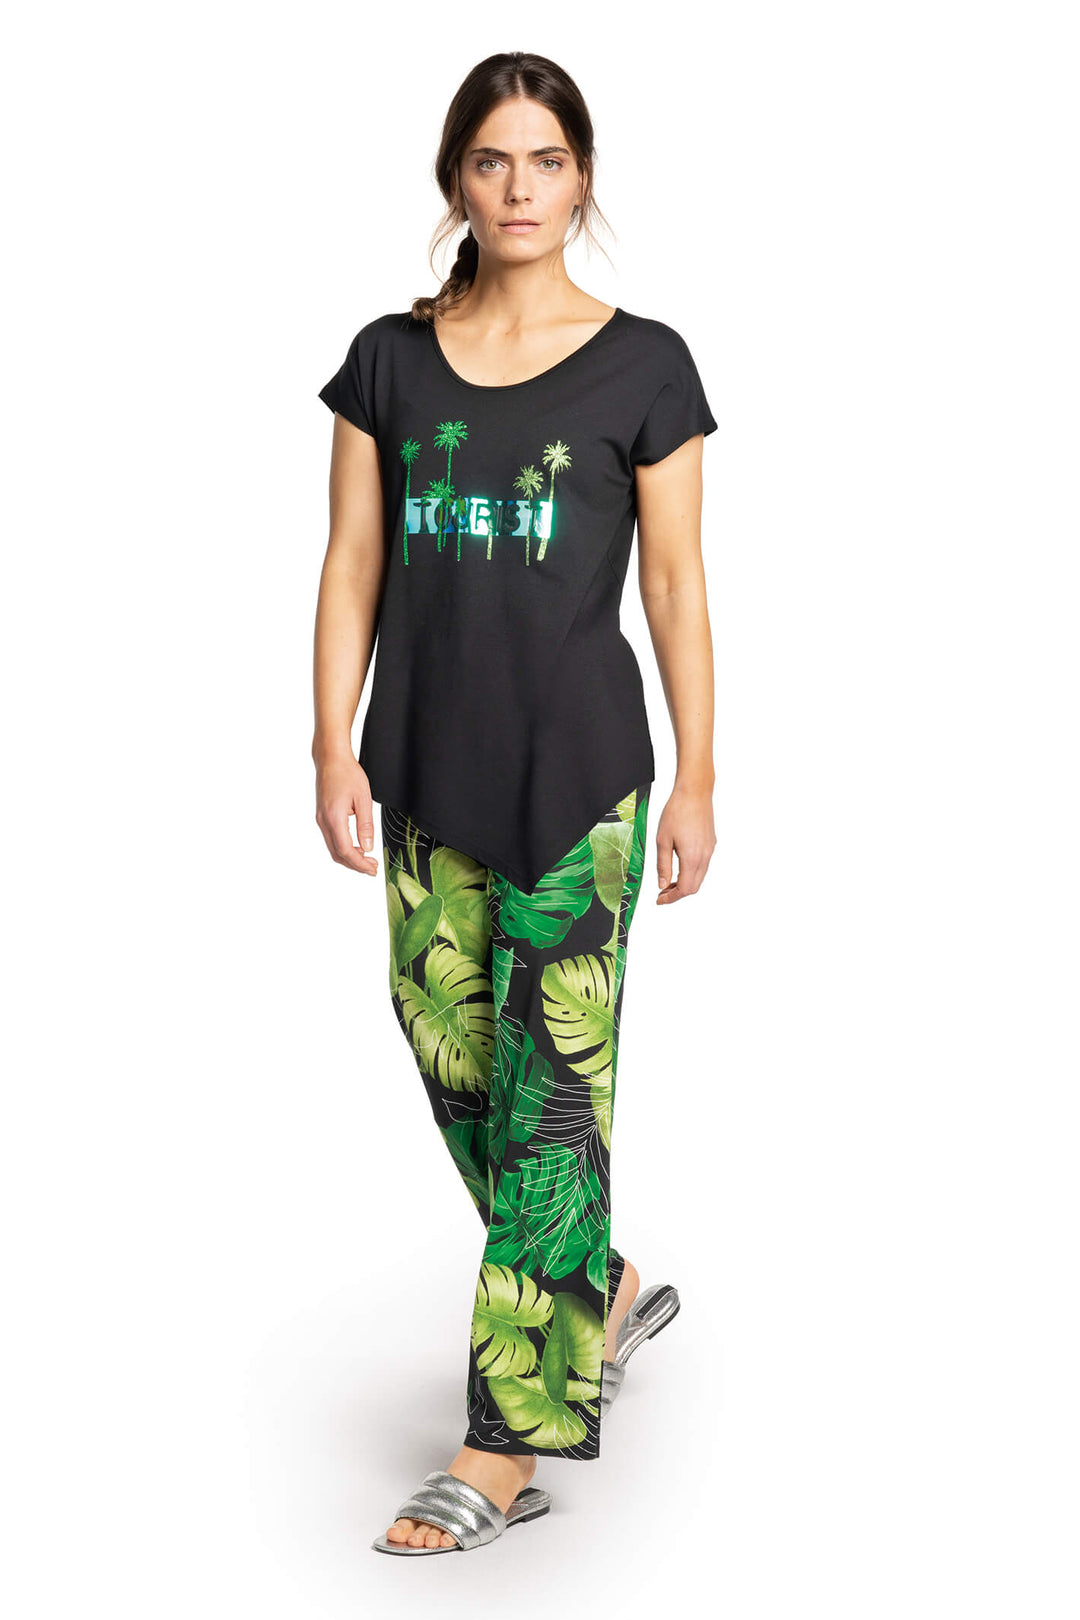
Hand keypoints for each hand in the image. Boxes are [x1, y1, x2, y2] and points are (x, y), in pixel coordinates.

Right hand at [314, 753, 377, 875]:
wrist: (330, 759)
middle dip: (355, 865)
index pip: (346, 850)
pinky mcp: (322, 817)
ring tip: (367, 859)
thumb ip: (366, 825)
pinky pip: (331, 839)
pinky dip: (343, 848)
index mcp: (334, 818)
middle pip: (338, 854)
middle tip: (372, 868)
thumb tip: (368, 847)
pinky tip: (357, 846)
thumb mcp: (363, 798)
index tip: (372, 869)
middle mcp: (324, 821)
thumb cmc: (347, 773)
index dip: (359, 864)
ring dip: (350, 857)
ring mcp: (321, 820)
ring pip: (333, 848)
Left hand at [655, 783, 715, 902]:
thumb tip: (662, 884)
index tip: (660, 899)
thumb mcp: (663, 840)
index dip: (671, 898)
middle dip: (678, 893)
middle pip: (694, 886)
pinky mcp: (711, 843)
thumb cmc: (677, 812)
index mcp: (692, 858)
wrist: (694, 792)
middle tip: (662, 892)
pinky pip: (703, 865)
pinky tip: (680, 865)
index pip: (685, 889)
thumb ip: (663, 865)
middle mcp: (705, 856)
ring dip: (685, 882)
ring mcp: (710, 850)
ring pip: (700, 876)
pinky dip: (692, 872)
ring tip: (669, 880)